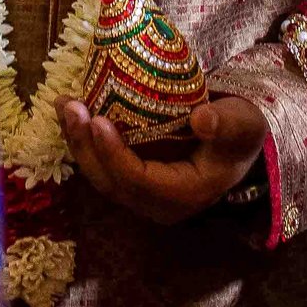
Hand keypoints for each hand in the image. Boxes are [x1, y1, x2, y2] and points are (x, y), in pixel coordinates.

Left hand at [59, 94, 267, 223]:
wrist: (237, 142)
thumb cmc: (239, 132)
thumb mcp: (242, 124)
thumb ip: (226, 124)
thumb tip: (201, 120)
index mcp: (184, 195)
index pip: (139, 182)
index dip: (114, 155)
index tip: (98, 121)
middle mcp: (157, 203)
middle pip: (111, 181)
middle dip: (85, 146)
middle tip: (70, 107)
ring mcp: (142, 193)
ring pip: (100, 173)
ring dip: (78, 141)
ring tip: (64, 104)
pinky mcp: (132, 178)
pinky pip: (102, 163)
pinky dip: (85, 138)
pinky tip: (71, 109)